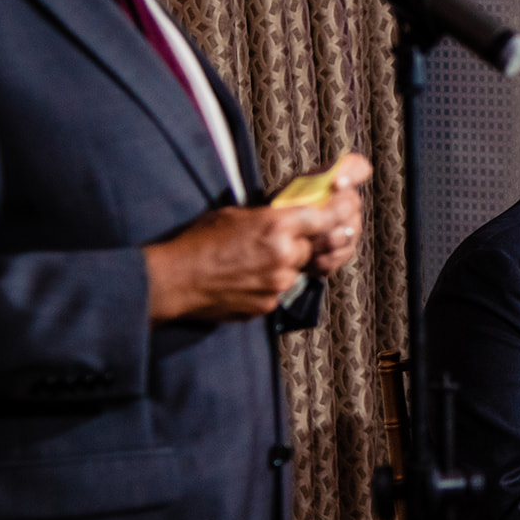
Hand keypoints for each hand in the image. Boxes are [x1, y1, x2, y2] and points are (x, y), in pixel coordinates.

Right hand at [144, 153, 371, 322]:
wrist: (174, 280)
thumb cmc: (198, 242)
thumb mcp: (235, 215)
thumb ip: (268, 217)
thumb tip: (288, 217)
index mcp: (276, 226)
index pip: (324, 219)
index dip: (336, 216)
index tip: (344, 214)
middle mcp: (284, 255)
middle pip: (311, 248)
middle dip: (300, 245)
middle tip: (275, 242)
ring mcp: (278, 283)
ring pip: (295, 271)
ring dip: (282, 266)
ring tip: (250, 263)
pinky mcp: (268, 305)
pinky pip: (279, 291)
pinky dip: (268, 285)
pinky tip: (244, 280)